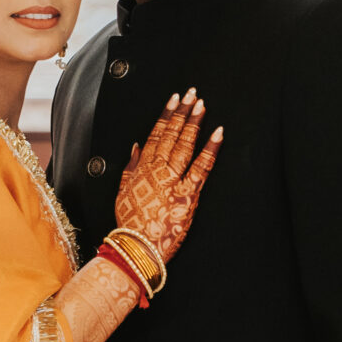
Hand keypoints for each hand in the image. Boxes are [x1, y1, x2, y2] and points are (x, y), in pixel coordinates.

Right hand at [113, 89, 222, 264]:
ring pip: (184, 145)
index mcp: (142, 168)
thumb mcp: (122, 193)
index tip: (174, 99)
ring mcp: (173, 180)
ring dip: (194, 123)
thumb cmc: (130, 225)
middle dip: (183, 112)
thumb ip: (130, 168)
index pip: (155, 134)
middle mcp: (157, 170)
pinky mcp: (188, 194)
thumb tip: (135, 147)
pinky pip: (202, 167)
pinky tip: (218, 133)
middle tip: (193, 93)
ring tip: (202, 105)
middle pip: (171, 135)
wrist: (137, 248)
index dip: (166, 115)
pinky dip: (210, 148)